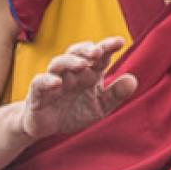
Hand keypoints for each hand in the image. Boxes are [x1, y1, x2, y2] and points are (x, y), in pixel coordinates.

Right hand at [19, 38, 137, 139]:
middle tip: (98, 51)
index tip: (119, 41)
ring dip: (70, 62)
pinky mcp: (37, 94)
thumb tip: (133, 79)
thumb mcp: (100, 107)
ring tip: (82, 64)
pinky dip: (47, 81)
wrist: (48, 128)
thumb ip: (116, 94)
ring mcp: (53, 82)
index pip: (99, 57)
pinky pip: (39, 83)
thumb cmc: (76, 112)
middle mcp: (72, 74)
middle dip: (86, 49)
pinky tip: (57, 83)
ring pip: (58, 64)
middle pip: (77, 54)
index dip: (107, 47)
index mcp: (89, 74)